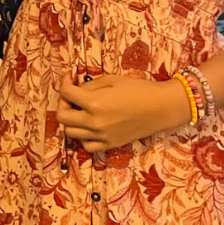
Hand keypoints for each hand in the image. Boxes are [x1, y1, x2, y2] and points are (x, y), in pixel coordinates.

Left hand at [56, 74, 189, 152]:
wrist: (161, 108)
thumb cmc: (139, 89)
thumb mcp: (111, 80)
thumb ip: (89, 86)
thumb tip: (76, 89)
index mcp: (94, 103)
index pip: (65, 93)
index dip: (64, 82)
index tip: (69, 79)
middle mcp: (94, 122)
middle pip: (62, 116)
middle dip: (63, 103)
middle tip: (72, 96)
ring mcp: (101, 136)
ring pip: (70, 133)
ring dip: (71, 120)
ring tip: (80, 111)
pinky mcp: (110, 145)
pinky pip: (87, 146)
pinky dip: (83, 137)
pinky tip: (90, 127)